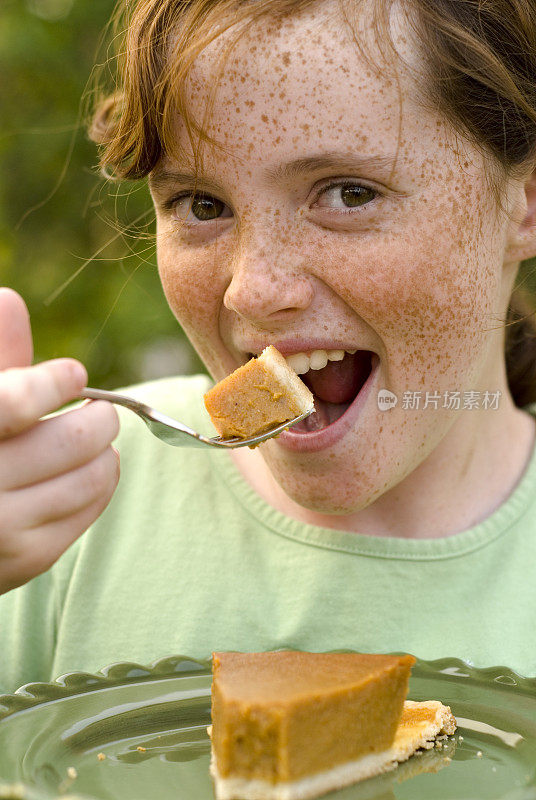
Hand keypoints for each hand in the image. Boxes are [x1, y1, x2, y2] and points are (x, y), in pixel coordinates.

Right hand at [0, 288, 119, 593]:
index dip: (51, 384)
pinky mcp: (27, 559)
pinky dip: (101, 481)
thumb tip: (9, 300)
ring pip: (92, 474)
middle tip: (99, 411)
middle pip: (71, 439)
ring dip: (104, 450)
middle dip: (98, 417)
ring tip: (94, 439)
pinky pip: (91, 507)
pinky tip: (88, 469)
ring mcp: (1, 529)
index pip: (12, 403)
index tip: (74, 375)